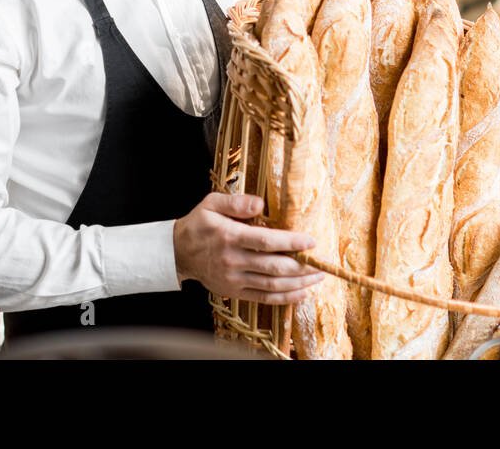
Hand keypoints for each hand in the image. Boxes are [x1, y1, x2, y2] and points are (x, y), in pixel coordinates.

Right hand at [173, 192, 324, 304]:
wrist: (177, 252)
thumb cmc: (199, 224)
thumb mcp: (211, 203)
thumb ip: (236, 202)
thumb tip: (260, 204)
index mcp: (229, 237)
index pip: (265, 241)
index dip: (291, 243)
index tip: (311, 241)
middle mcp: (233, 260)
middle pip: (274, 267)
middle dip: (302, 266)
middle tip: (321, 263)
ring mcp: (234, 279)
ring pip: (272, 285)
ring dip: (299, 283)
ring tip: (317, 277)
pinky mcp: (234, 292)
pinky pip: (263, 298)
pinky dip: (285, 298)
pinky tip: (302, 293)